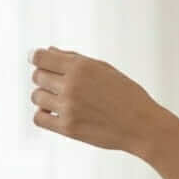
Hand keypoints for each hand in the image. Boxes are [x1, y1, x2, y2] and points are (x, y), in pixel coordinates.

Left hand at [28, 46, 162, 155]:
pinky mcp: (68, 128)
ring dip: (45, 97)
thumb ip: (75, 59)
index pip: (40, 57)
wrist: (142, 126)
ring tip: (62, 100)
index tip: (39, 61)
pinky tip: (56, 113)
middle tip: (61, 85)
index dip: (37, 58)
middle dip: (46, 78)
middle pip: (37, 76)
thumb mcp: (105, 69)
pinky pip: (39, 118)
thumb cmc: (127, 96)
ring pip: (36, 97)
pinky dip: (43, 115)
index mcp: (81, 67)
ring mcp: (68, 107)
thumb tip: (49, 51)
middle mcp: (72, 85)